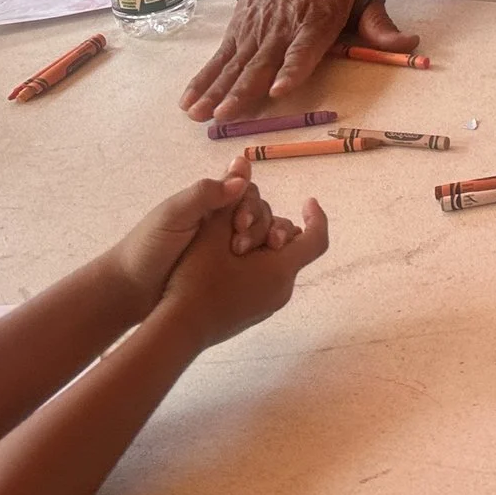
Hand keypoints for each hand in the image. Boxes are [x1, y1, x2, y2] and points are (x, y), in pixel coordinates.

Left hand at [105, 159, 266, 316]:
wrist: (132, 289)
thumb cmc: (149, 247)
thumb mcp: (174, 215)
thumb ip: (205, 194)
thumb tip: (243, 176)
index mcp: (210, 203)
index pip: (245, 192)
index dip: (250, 204)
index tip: (239, 224)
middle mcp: (223, 221)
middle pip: (258, 213)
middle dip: (259, 225)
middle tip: (241, 247)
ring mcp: (227, 247)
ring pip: (261, 235)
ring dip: (269, 239)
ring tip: (268, 255)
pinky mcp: (230, 270)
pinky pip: (257, 259)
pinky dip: (268, 259)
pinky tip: (271, 267)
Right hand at [156, 173, 330, 351]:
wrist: (178, 330)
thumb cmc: (196, 279)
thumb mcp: (212, 233)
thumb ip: (230, 199)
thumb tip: (243, 165)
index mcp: (281, 269)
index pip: (316, 239)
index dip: (317, 216)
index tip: (308, 201)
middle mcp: (281, 290)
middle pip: (293, 250)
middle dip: (273, 228)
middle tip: (244, 222)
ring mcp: (268, 306)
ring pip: (277, 266)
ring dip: (262, 247)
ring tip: (232, 237)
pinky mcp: (252, 315)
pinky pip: (265, 282)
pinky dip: (255, 265)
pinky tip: (227, 260)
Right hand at [181, 0, 418, 120]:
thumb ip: (381, 26)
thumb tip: (412, 44)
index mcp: (316, 21)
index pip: (303, 49)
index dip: (292, 69)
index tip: (278, 90)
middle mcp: (283, 26)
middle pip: (260, 62)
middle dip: (240, 90)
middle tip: (223, 117)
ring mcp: (257, 27)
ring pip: (233, 62)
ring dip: (215, 90)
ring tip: (198, 114)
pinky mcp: (239, 26)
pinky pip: (220, 55)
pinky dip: (204, 77)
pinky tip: (189, 99)